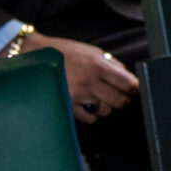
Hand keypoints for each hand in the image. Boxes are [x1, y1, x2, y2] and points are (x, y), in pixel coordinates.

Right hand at [20, 32, 138, 121]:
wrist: (35, 55)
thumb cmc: (65, 52)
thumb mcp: (90, 52)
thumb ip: (110, 64)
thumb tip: (128, 77)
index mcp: (98, 65)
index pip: (128, 83)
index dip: (135, 88)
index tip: (135, 90)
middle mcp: (90, 81)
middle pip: (120, 100)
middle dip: (123, 100)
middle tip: (121, 97)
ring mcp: (78, 95)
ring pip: (106, 111)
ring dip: (107, 107)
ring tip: (101, 100)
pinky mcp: (67, 105)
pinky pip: (89, 118)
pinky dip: (92, 115)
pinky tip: (88, 107)